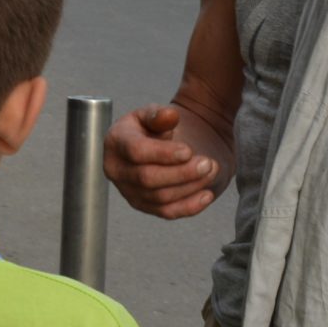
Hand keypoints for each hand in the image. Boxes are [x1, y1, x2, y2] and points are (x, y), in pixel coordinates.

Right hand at [103, 105, 219, 219]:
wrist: (154, 145)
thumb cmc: (151, 128)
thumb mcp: (152, 114)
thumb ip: (159, 115)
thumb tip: (169, 115)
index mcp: (116, 142)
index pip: (136, 152)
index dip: (163, 153)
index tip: (188, 151)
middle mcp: (116, 170)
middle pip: (148, 178)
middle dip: (182, 172)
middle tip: (207, 163)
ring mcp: (129, 191)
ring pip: (160, 197)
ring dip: (190, 186)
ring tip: (211, 171)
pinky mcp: (144, 206)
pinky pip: (167, 212)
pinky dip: (190, 207)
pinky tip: (207, 195)